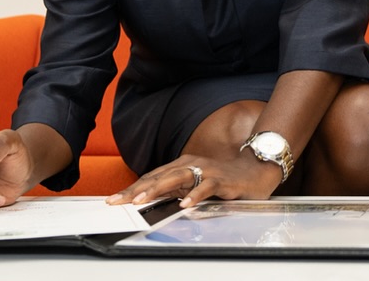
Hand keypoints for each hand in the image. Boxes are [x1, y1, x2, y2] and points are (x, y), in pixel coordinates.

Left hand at [106, 151, 283, 208]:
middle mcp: (190, 164)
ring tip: (141, 200)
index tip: (114, 199)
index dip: (132, 188)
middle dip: (137, 189)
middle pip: (158, 177)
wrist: (255, 170)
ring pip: (176, 178)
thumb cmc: (223, 178)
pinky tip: (184, 204)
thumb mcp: (194, 184)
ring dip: (157, 189)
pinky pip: (205, 187)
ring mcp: (205, 170)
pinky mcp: (221, 179)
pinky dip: (194, 195)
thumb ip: (176, 190)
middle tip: (119, 201)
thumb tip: (151, 201)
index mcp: (181, 165)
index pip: (152, 177)